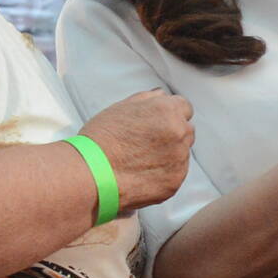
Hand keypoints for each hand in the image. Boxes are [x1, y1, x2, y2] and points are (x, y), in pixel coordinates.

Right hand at [78, 89, 193, 217]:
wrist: (91, 174)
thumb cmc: (100, 139)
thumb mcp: (120, 108)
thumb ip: (146, 99)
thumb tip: (161, 95)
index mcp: (167, 110)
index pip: (184, 107)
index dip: (170, 114)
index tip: (157, 123)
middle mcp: (179, 133)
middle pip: (186, 130)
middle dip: (172, 134)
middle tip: (146, 143)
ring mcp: (179, 159)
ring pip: (181, 154)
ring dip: (169, 154)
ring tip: (140, 161)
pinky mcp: (174, 182)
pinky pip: (175, 174)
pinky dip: (163, 174)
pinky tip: (142, 174)